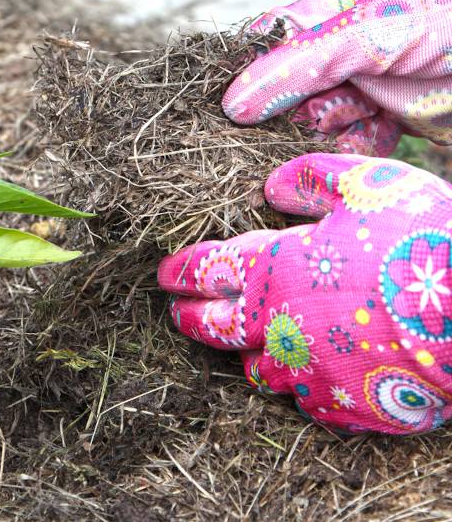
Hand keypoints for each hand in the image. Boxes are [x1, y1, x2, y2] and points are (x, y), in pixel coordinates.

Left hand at [159, 153, 451, 434]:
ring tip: (248, 343)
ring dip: (246, 355)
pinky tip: (312, 373)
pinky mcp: (345, 408)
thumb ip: (310, 181)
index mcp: (271, 268)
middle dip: (190, 318)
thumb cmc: (423, 239)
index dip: (179, 271)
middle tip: (180, 312)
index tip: (166, 274)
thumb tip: (270, 188)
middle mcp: (276, 326)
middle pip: (210, 328)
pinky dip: (303, 388)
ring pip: (254, 372)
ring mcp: (308, 372)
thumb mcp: (366, 185)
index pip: (203, 271)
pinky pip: (307, 403)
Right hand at [222, 0, 451, 156]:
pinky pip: (351, 144)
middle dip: (286, 110)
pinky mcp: (395, 124)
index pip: (271, 38)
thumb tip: (232, 103)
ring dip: (320, 135)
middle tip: (287, 125)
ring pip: (315, 120)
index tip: (229, 104)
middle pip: (288, 86)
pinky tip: (368, 146)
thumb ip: (300, 64)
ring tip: (344, 130)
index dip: (248, 69)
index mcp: (338, 8)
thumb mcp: (372, 33)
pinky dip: (352, 151)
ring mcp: (371, 86)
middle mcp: (349, 47)